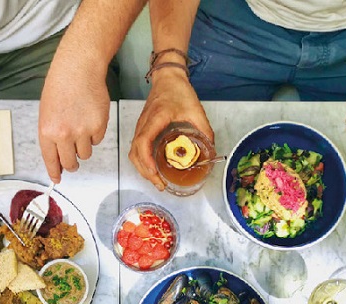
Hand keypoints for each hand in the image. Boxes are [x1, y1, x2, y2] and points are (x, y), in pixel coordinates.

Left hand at [39, 52, 109, 182]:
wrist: (78, 69)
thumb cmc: (60, 88)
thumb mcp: (46, 113)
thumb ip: (51, 137)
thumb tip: (58, 158)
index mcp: (47, 132)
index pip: (51, 160)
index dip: (55, 172)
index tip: (57, 179)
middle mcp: (64, 135)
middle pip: (71, 163)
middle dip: (72, 164)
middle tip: (73, 161)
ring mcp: (82, 131)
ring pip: (85, 154)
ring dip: (83, 146)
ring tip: (81, 127)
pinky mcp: (99, 126)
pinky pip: (97, 141)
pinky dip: (94, 133)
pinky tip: (89, 117)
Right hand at [129, 69, 212, 189]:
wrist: (168, 77)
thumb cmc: (178, 90)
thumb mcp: (196, 109)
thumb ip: (204, 129)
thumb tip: (211, 149)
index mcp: (155, 119)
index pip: (143, 142)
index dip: (146, 160)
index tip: (154, 172)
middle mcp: (143, 125)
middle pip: (135, 153)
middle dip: (145, 172)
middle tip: (159, 184)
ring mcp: (141, 127)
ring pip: (133, 153)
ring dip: (142, 169)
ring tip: (156, 180)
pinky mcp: (142, 129)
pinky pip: (137, 149)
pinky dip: (142, 161)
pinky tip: (153, 168)